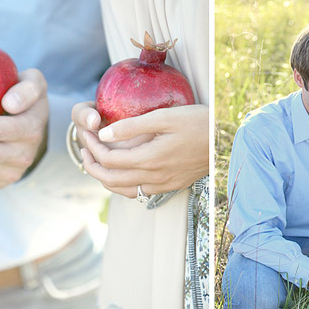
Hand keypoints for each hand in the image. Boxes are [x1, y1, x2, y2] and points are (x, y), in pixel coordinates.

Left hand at [80, 105, 208, 197]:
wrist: (225, 140)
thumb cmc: (197, 122)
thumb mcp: (165, 116)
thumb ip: (133, 126)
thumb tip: (104, 134)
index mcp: (149, 159)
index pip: (108, 160)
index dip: (92, 146)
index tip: (86, 132)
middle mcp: (153, 178)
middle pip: (109, 180)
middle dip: (91, 164)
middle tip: (83, 147)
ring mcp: (162, 186)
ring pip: (122, 190)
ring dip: (104, 176)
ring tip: (95, 159)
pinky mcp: (169, 187)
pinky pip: (137, 192)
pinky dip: (122, 183)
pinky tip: (122, 169)